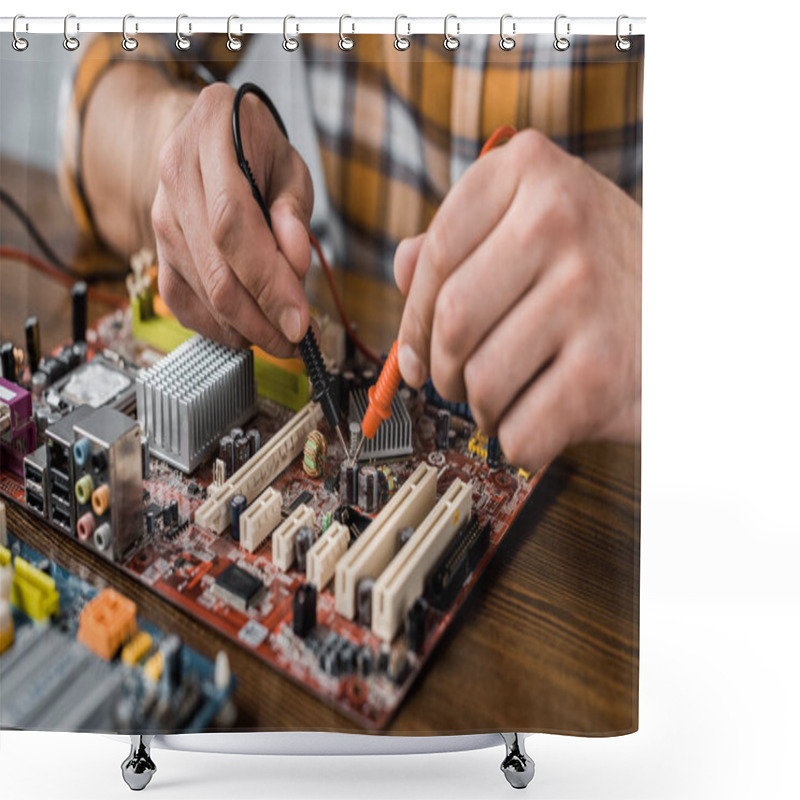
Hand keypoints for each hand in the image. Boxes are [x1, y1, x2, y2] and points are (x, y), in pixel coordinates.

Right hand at [151, 83, 312, 354]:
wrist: (215, 135)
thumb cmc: (261, 151)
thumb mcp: (291, 167)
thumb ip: (294, 213)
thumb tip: (297, 264)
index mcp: (211, 142)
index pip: (233, 226)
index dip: (268, 282)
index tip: (299, 322)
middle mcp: (175, 180)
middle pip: (215, 272)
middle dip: (262, 321)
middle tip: (298, 342)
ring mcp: (160, 218)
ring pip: (201, 295)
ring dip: (246, 329)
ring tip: (282, 334)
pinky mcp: (159, 249)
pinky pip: (182, 302)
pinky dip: (217, 327)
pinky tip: (247, 330)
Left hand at [394, 129, 640, 470]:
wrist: (700, 312)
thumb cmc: (611, 268)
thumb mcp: (545, 222)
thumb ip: (469, 238)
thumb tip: (402, 265)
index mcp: (529, 172)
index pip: (435, 254)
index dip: (414, 317)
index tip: (413, 353)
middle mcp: (558, 219)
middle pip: (452, 319)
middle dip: (441, 370)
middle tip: (453, 383)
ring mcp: (585, 292)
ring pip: (479, 381)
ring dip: (482, 408)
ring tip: (504, 399)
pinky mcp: (605, 368)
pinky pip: (519, 428)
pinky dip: (518, 441)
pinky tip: (537, 422)